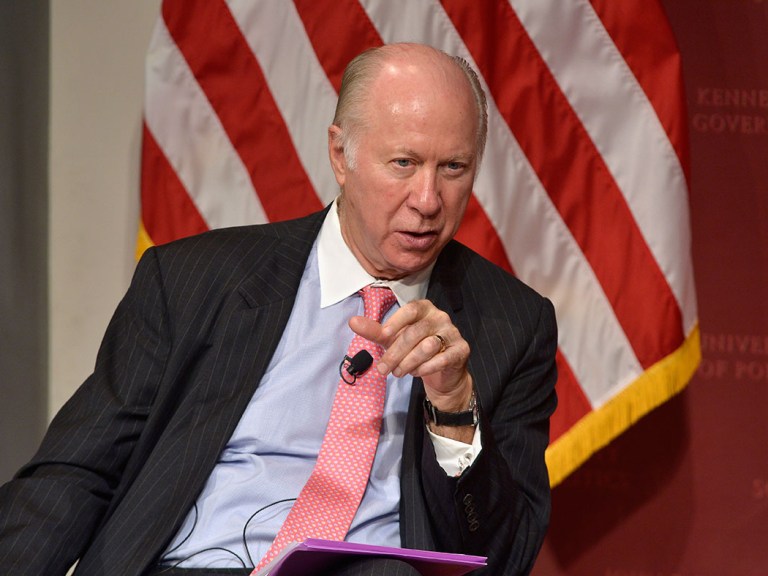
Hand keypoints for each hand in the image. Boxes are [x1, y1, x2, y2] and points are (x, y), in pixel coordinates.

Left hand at [349, 299, 473, 414]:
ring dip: (409, 362)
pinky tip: (417, 373)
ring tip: (400, 372)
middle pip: (416, 332)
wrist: (441, 374)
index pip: (411, 309)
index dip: (397, 321)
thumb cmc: (414, 351)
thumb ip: (375, 331)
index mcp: (424, 309)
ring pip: (428, 346)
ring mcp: (453, 333)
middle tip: (383, 369)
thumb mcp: (392, 340)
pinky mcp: (461, 350)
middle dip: (396, 353)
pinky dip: (425, 368)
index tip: (384, 335)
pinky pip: (442, 358)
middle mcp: (441, 317)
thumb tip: (352, 321)